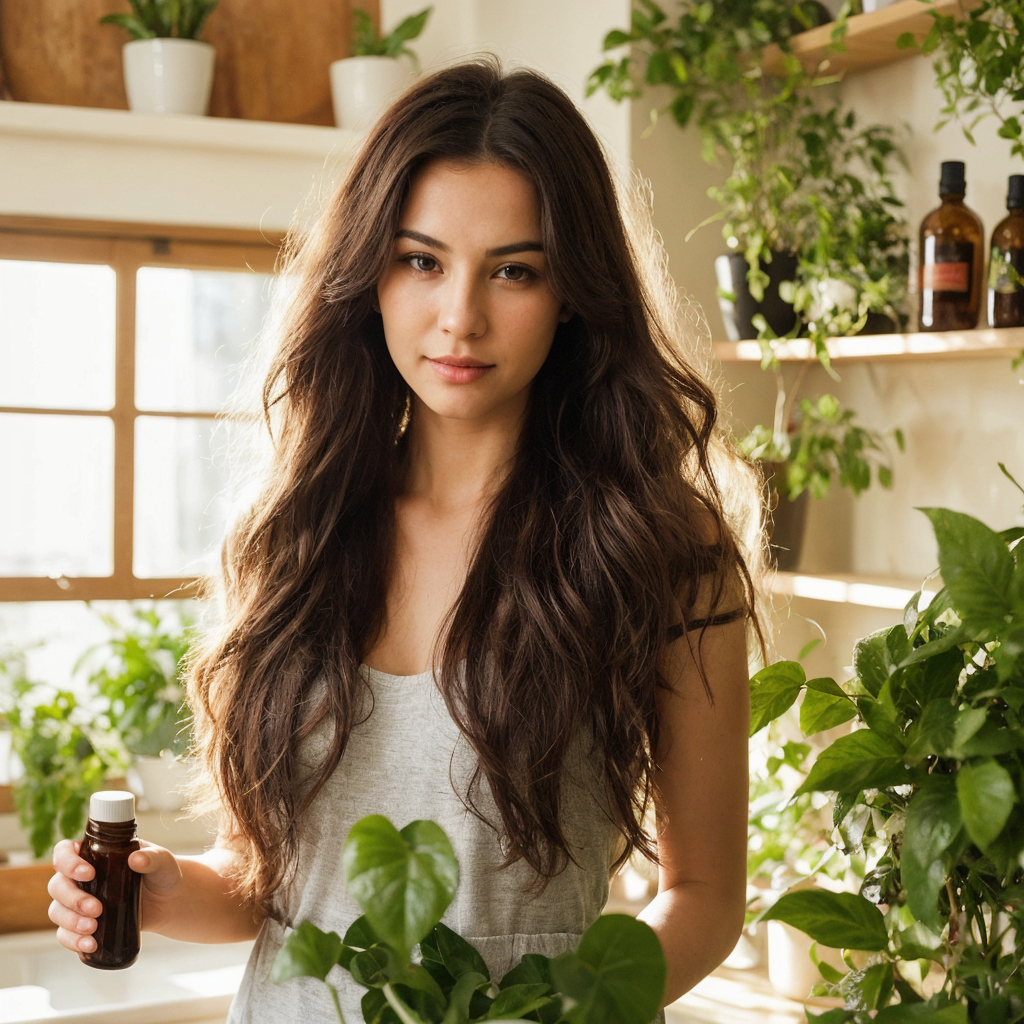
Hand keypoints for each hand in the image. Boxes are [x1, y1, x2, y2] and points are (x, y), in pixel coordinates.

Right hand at [48, 838, 183, 953]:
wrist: (168, 902)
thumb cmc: (161, 874)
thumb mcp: (161, 861)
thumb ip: (152, 858)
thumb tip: (137, 859)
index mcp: (94, 854)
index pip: (65, 852)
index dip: (68, 862)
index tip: (88, 874)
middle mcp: (80, 877)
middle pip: (57, 885)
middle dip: (73, 899)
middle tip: (97, 909)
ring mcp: (78, 902)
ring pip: (56, 910)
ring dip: (70, 922)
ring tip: (93, 928)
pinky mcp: (81, 924)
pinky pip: (64, 934)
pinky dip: (72, 941)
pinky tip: (90, 944)